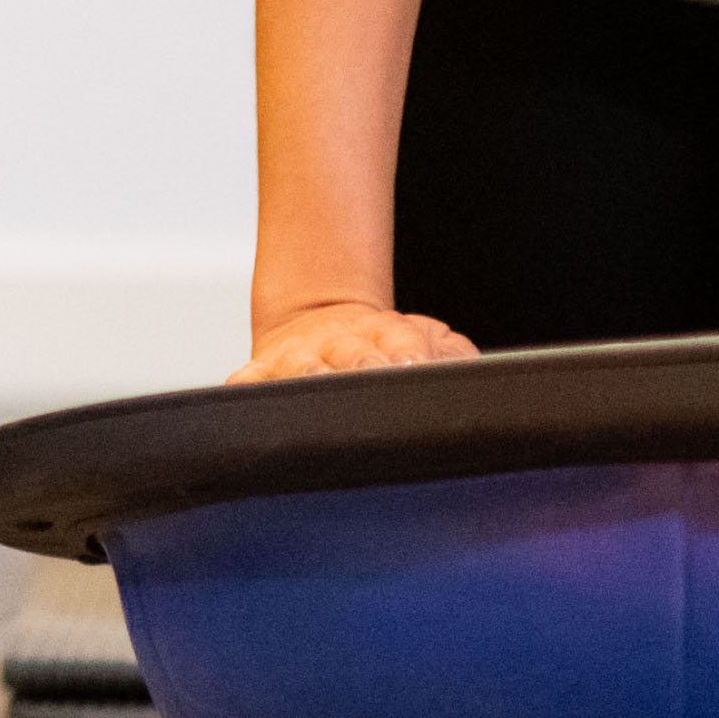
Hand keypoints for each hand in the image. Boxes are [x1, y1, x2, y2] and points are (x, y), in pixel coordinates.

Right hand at [231, 299, 478, 383]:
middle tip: (374, 377)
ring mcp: (300, 359)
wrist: (319, 320)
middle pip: (353, 359)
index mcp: (388, 334)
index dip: (410, 354)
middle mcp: (341, 345)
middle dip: (363, 368)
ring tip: (316, 384)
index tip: (414, 364)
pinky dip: (246, 387)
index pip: (403, 343)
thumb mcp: (430, 339)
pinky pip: (247, 381)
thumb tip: (472, 372)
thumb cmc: (385, 344)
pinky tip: (248, 396)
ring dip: (310, 378)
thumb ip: (456, 355)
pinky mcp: (263, 371)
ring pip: (302, 371)